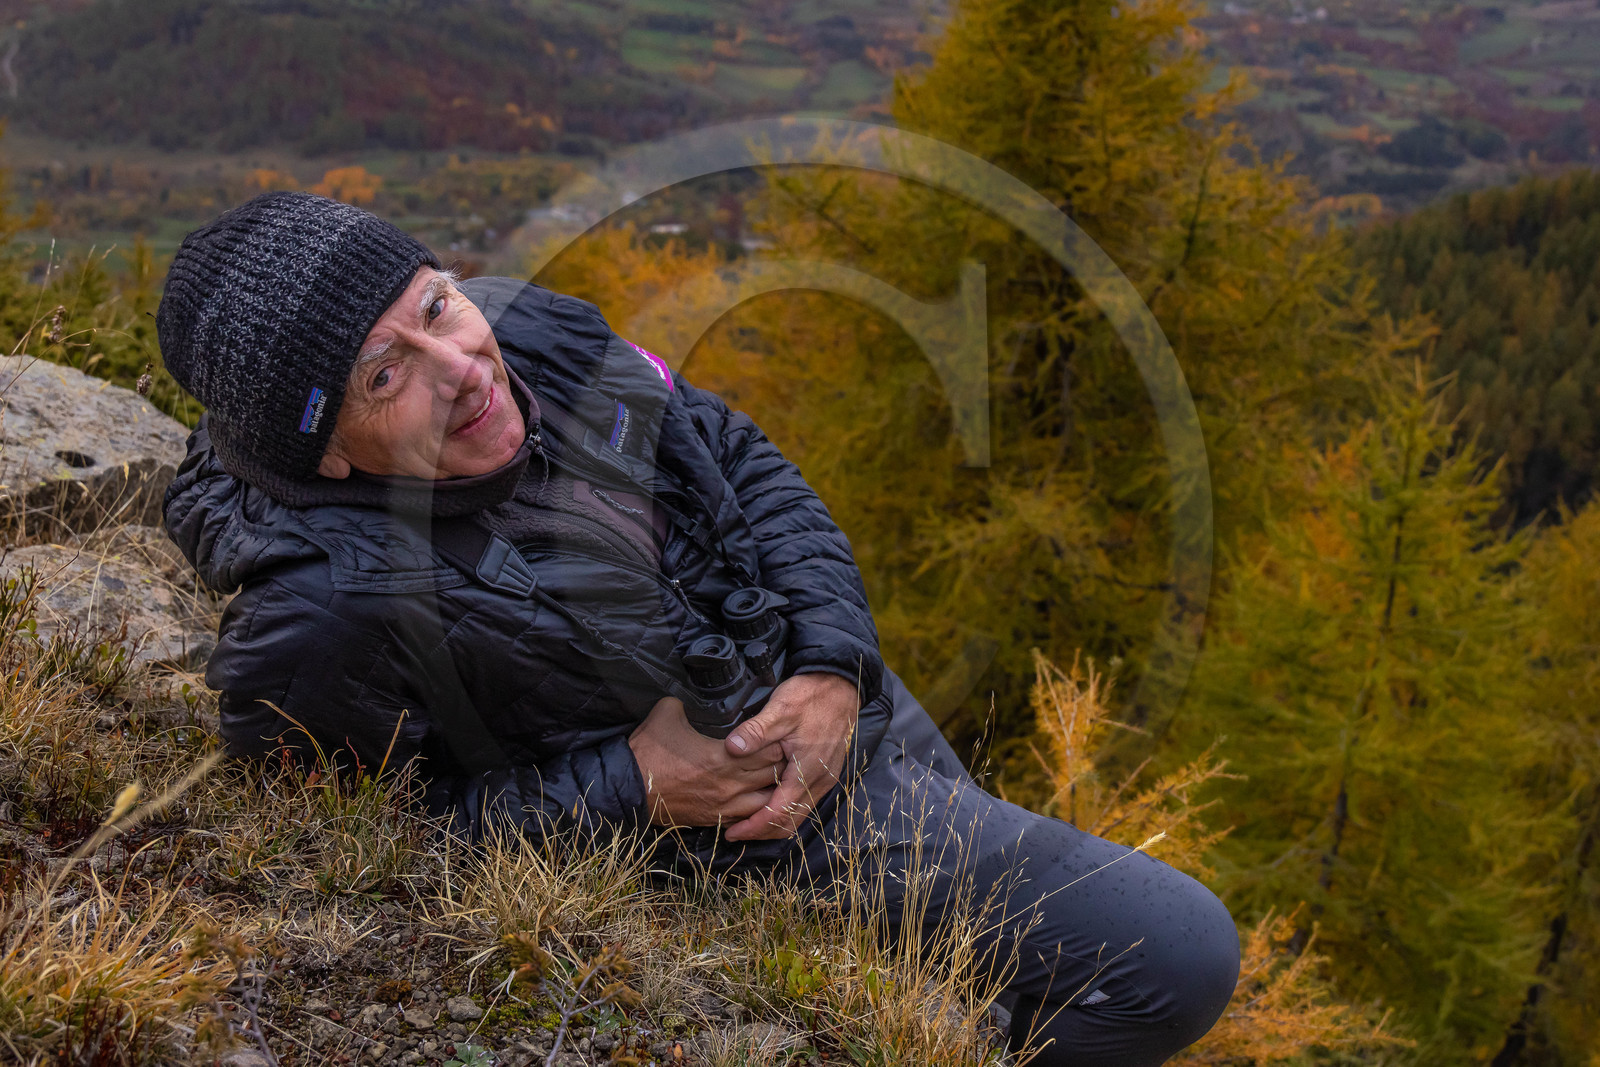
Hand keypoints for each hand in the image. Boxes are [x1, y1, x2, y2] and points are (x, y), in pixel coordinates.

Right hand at [628, 695, 786, 826]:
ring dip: (775, 790)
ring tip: (781, 778)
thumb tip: (695, 694)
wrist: (628, 788)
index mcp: (722, 757)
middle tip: (792, 753)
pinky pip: (747, 819)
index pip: (768, 750)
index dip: (780, 741)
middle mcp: (729, 784)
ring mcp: (723, 806)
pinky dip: (759, 810)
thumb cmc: (648, 750)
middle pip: (773, 776)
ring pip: (766, 802)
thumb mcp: (668, 712)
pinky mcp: (714, 819)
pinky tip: (764, 800)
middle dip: (784, 765)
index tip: (786, 732)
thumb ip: (689, 701)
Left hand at [722, 672, 859, 841]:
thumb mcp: (780, 709)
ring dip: (774, 823)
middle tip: (734, 833)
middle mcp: (820, 781)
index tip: (731, 833)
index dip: (753, 827)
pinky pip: (805, 803)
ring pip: (799, 815)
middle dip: (761, 832)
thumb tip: (732, 748)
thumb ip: (756, 731)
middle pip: (790, 822)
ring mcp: (826, 778)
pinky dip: (786, 811)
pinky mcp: (826, 772)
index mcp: (807, 771)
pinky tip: (769, 802)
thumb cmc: (811, 696)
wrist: (841, 686)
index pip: (778, 813)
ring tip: (748, 822)